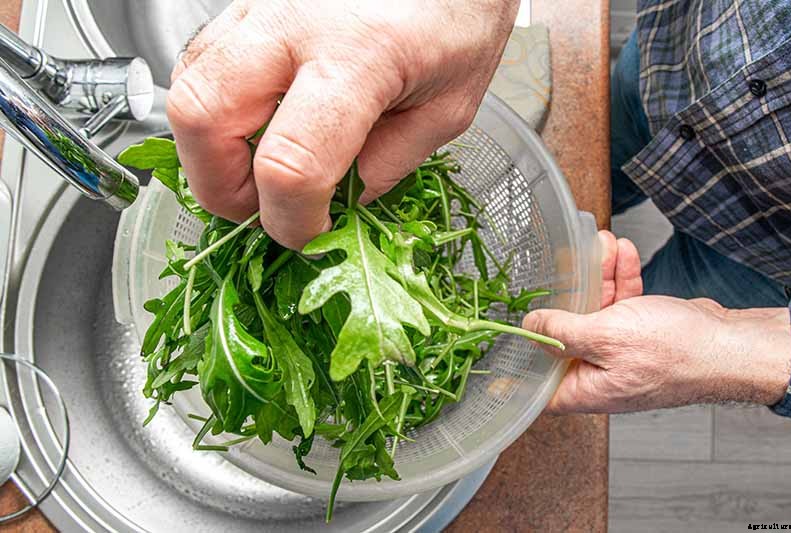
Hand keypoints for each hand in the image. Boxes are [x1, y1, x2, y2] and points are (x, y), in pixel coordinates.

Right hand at [167, 0, 518, 248]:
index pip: (289, 164)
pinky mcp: (248, 2)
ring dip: (209, 150)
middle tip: (260, 207)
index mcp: (359, 56)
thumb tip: (341, 201)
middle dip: (219, 187)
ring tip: (257, 168)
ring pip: (186, 86)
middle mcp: (294, 23)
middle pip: (201, 117)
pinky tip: (255, 124)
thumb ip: (391, 162)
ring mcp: (260, 5)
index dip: (290, 221)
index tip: (308, 234)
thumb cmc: (460, 13)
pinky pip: (201, 62)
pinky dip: (214, 110)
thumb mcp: (448, 107)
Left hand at [523, 231, 790, 413]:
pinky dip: (620, 278)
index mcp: (583, 388)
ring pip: (595, 309)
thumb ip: (561, 332)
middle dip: (565, 294)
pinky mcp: (639, 332)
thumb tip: (528, 328)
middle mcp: (598, 372)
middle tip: (561, 262)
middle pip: (564, 334)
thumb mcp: (604, 337)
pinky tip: (621, 252)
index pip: (537, 381)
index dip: (517, 360)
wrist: (729, 345)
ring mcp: (619, 351)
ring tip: (599, 244)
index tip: (499, 333)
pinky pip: (620, 302)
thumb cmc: (674, 353)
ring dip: (598, 275)